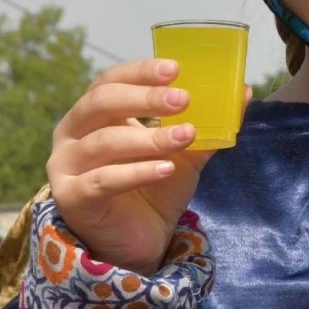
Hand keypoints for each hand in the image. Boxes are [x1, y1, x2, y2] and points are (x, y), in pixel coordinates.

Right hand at [47, 59, 249, 274]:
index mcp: (95, 114)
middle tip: (183, 99)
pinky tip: (167, 168)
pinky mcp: (71, 197)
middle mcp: (72, 134)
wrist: (142, 238)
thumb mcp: (185, 152)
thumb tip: (243, 92)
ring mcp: (66, 165)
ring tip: (186, 135)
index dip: (140, 72)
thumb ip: (207, 125)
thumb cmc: (156, 186)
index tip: (176, 70)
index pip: (111, 81)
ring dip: (150, 138)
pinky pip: (103, 180)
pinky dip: (137, 172)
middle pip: (102, 103)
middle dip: (145, 98)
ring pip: (104, 142)